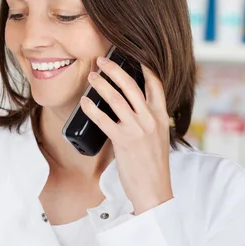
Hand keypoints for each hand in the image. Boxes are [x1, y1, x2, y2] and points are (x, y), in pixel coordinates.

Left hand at [80, 56, 172, 214]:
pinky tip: (84, 102)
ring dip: (101, 84)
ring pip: (116, 99)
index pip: (156, 84)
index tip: (131, 55)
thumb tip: (130, 108)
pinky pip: (104, 120)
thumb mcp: (157, 137)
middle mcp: (150, 119)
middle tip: (102, 60)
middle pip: (131, 85)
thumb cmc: (153, 165)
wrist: (154, 190)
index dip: (144, 66)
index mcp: (160, 117)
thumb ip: (147, 120)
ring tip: (91, 76)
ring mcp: (137, 129)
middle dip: (114, 70)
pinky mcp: (123, 141)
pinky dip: (91, 109)